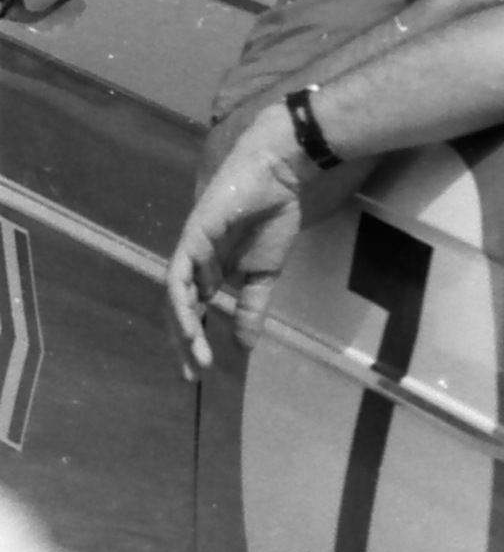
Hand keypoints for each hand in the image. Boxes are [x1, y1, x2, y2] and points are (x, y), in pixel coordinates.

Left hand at [166, 105, 312, 378]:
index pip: (194, 311)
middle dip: (183, 343)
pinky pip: (179, 275)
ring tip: (194, 355)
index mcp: (211, 272)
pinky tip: (190, 323)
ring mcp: (190, 251)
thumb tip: (245, 347)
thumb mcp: (265, 276)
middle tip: (191, 374)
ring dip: (182, 328)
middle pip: (179, 309)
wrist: (280, 177)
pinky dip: (181, 301)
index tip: (199, 372)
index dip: (193, 341)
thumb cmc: (273, 217)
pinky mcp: (192, 237)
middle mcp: (195, 264)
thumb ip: (251, 309)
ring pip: (175, 296)